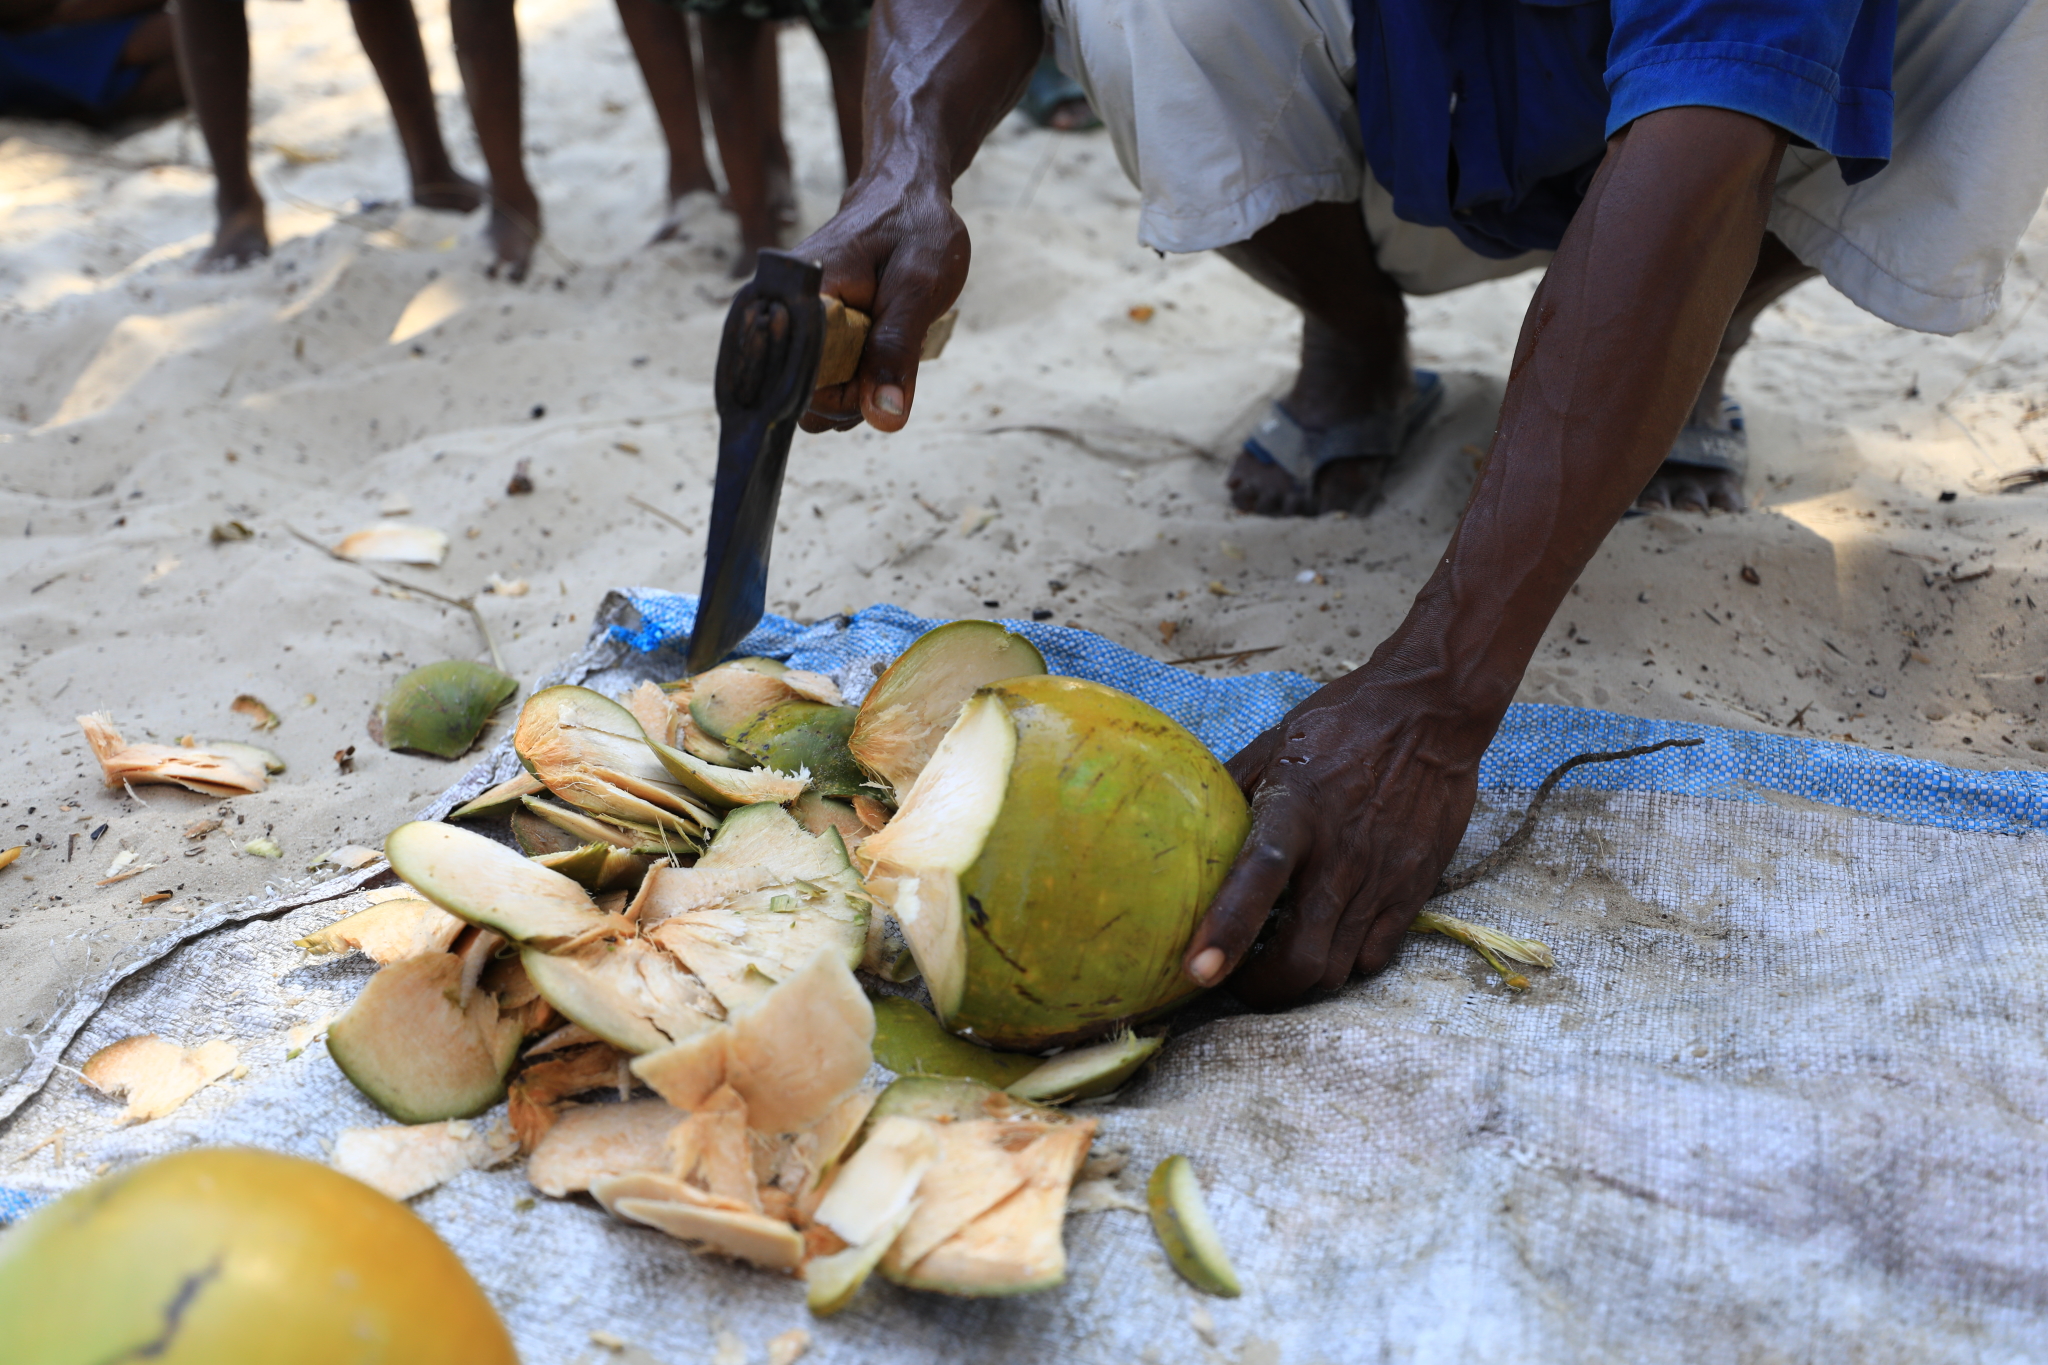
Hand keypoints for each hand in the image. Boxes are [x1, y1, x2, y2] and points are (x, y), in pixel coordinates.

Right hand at [793, 176, 969, 434]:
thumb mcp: (918, 289)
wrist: (906, 191)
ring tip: (888, 343)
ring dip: (857, 385)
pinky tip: (877, 343)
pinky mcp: (808, 328)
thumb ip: (896, 350)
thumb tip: (884, 418)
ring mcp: (795, 320)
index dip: (842, 396)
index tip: (881, 374)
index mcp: (801, 297)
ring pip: (816, 389)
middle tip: (893, 354)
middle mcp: (784, 309)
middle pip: (804, 394)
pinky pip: (824, 372)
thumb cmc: (915, 230)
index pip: (799, 381)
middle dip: (853, 394)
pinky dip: (856, 371)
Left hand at [1183, 669, 1489, 1008]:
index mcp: (1296, 810)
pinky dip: (1344, 966)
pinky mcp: (1414, 890)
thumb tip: (1187, 830)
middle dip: (1262, 988)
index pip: (1258, 876)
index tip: (1199, 972)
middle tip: (1238, 977)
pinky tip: (1326, 943)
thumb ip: (1232, 793)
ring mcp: (1382, 878)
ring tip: (1278, 960)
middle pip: (1301, 959)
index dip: (1226, 930)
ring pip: (1337, 971)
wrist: (1429, 713)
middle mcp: (1341, 854)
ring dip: (1300, 980)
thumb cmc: (1339, 726)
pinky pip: (1375, 960)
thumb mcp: (1272, 746)